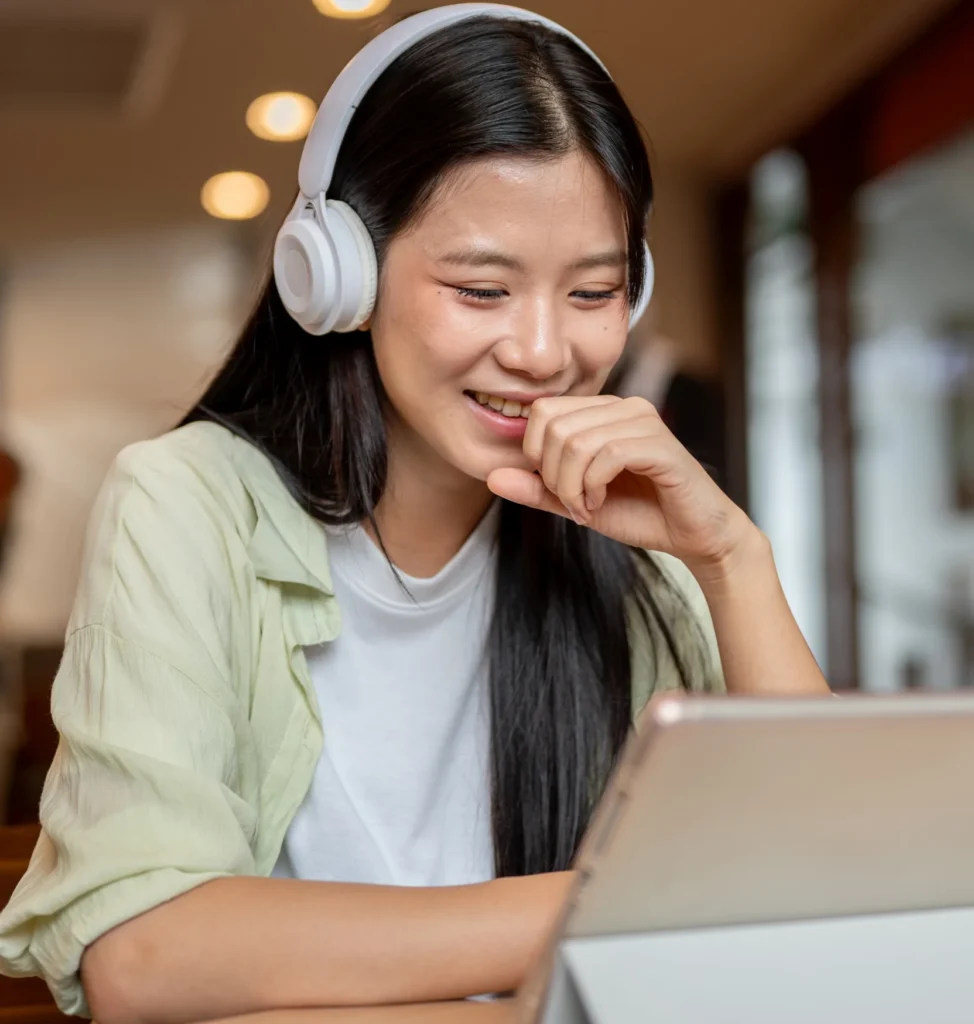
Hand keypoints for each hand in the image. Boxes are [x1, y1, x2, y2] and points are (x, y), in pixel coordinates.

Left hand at [487, 395, 758, 577]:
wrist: (696, 536)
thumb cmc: (642, 514)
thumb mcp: (577, 503)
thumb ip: (538, 490)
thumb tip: (492, 477)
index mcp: (602, 412)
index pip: (542, 413)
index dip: (536, 456)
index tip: (558, 491)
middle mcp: (623, 407)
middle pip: (554, 425)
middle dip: (552, 474)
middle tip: (572, 503)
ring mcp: (643, 421)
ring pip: (576, 441)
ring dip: (572, 485)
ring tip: (588, 506)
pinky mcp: (660, 444)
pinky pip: (606, 454)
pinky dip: (593, 485)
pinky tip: (601, 503)